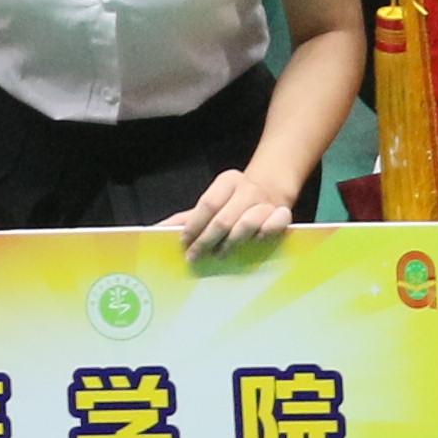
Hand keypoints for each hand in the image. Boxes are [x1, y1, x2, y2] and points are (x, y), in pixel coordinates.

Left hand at [171, 160, 301, 259]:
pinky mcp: (283, 213)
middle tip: (195, 256)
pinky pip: (276, 224)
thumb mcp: (209, 204)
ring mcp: (266, 201)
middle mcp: (247, 188)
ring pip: (247, 223)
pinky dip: (266, 233)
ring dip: (231, 243)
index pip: (207, 204)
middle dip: (206, 240)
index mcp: (227, 181)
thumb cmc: (232, 204)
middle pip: (223, 218)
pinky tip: (256, 242)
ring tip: (220, 255)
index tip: (184, 242)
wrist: (270, 191)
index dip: (194, 226)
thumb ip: (185, 219)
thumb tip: (154, 231)